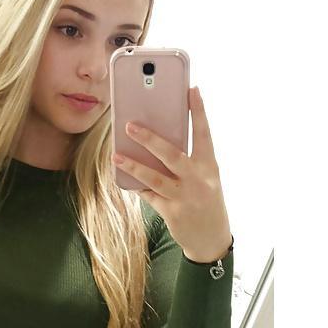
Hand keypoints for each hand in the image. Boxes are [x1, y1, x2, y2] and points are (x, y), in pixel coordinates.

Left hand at [113, 86, 231, 263]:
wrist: (211, 238)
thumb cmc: (205, 200)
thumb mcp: (205, 178)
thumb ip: (187, 161)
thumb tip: (156, 143)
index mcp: (209, 166)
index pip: (203, 133)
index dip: (198, 111)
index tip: (191, 89)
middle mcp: (198, 180)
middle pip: (172, 154)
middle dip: (150, 139)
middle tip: (130, 125)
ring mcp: (184, 198)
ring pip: (154, 178)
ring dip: (133, 165)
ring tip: (116, 155)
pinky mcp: (172, 213)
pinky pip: (149, 196)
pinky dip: (137, 186)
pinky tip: (123, 177)